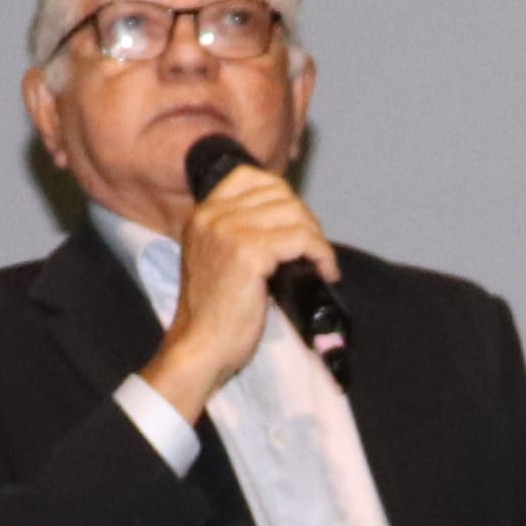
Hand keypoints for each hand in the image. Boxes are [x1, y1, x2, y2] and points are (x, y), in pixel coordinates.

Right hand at [136, 157, 329, 417]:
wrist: (200, 348)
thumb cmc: (213, 316)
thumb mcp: (216, 261)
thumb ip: (238, 235)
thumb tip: (286, 223)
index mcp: (202, 215)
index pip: (249, 177)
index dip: (283, 194)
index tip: (296, 222)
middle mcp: (212, 216)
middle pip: (278, 193)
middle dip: (304, 218)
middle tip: (313, 249)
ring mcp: (229, 232)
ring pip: (294, 213)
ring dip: (316, 238)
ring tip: (320, 262)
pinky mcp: (249, 252)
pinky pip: (301, 239)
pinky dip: (321, 254)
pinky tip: (325, 272)